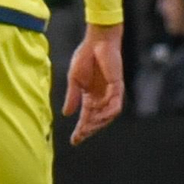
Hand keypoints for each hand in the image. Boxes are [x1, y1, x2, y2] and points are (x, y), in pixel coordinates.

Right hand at [63, 23, 123, 145]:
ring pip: (107, 116)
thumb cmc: (85, 56)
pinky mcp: (117, 87)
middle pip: (97, 120)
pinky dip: (108, 112)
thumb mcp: (74, 79)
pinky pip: (115, 105)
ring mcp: (110, 93)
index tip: (74, 141)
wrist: (96, 42)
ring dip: (98, 123)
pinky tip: (99, 114)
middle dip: (89, 129)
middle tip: (80, 136)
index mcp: (90, 96)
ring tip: (88, 126)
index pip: (86, 117)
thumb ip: (72, 96)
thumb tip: (66, 114)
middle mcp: (101, 98)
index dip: (81, 130)